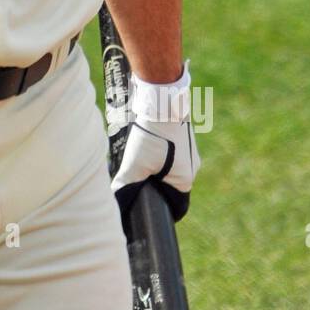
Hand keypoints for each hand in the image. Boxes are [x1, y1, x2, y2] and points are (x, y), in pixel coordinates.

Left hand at [108, 62, 200, 221]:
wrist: (162, 99)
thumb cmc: (152, 134)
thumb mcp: (135, 164)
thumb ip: (127, 185)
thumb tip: (118, 202)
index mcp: (185, 179)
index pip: (176, 206)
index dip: (160, 210)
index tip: (144, 210)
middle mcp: (191, 167)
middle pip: (170, 187)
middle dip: (152, 188)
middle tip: (134, 184)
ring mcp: (188, 151)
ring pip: (168, 169)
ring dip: (152, 170)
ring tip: (135, 164)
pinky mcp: (182, 137)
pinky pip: (168, 153)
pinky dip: (155, 155)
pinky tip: (140, 147)